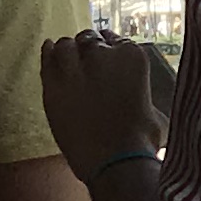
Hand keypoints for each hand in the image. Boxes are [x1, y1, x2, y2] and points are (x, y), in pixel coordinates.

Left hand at [41, 29, 167, 184]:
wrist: (115, 161)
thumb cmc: (142, 140)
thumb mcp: (153, 108)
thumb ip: (140, 90)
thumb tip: (136, 92)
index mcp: (132, 57)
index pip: (118, 40)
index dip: (111, 47)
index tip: (108, 53)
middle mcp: (102, 55)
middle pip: (90, 40)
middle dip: (89, 48)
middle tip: (88, 60)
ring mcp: (73, 68)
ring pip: (66, 46)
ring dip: (69, 50)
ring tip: (69, 57)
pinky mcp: (52, 84)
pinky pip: (47, 58)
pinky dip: (48, 51)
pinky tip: (49, 48)